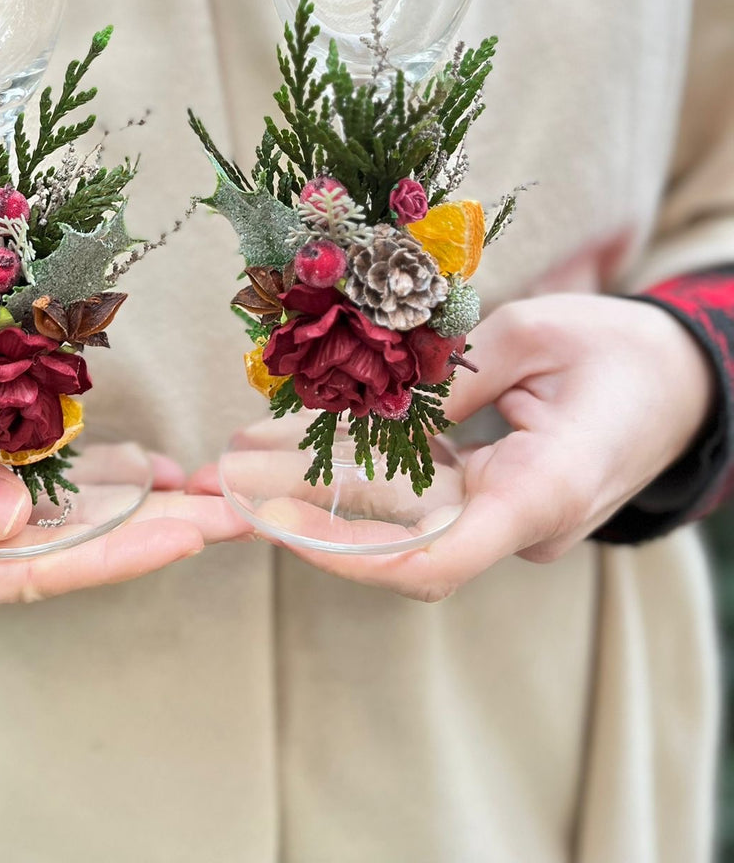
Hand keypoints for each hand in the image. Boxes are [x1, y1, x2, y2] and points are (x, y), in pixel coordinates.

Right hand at [0, 372, 247, 615]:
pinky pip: (68, 504)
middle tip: (237, 518)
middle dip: (158, 538)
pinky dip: (118, 484)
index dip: (111, 557)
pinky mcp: (0, 512)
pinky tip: (168, 471)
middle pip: (73, 560)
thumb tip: (15, 520)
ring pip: (82, 533)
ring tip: (226, 496)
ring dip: (154, 514)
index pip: (31, 574)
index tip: (181, 538)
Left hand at [191, 294, 713, 601]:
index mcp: (540, 494)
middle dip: (301, 520)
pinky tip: (287, 450)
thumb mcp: (534, 333)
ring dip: (312, 501)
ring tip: (231, 463)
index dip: (343, 553)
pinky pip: (415, 504)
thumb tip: (361, 394)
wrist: (679, 386)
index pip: (433, 562)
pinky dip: (353, 480)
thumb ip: (448, 373)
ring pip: (395, 530)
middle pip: (393, 550)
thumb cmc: (617, 351)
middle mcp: (518, 527)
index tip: (270, 522)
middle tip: (217, 481)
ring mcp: (504, 524)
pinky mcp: (490, 505)